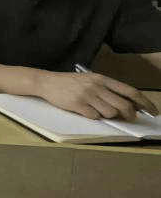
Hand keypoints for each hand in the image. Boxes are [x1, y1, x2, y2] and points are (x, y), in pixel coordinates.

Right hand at [36, 72, 154, 120]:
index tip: (153, 110)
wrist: (47, 82)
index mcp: (102, 79)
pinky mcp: (77, 105)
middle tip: (131, 119)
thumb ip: (108, 90)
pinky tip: (86, 111)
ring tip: (99, 110)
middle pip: (124, 105)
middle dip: (131, 115)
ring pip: (110, 113)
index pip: (130, 91)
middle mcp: (97, 86)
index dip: (145, 102)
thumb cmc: (70, 83)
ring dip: (108, 116)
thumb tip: (128, 105)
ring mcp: (87, 96)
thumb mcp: (91, 80)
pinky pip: (94, 116)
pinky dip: (94, 116)